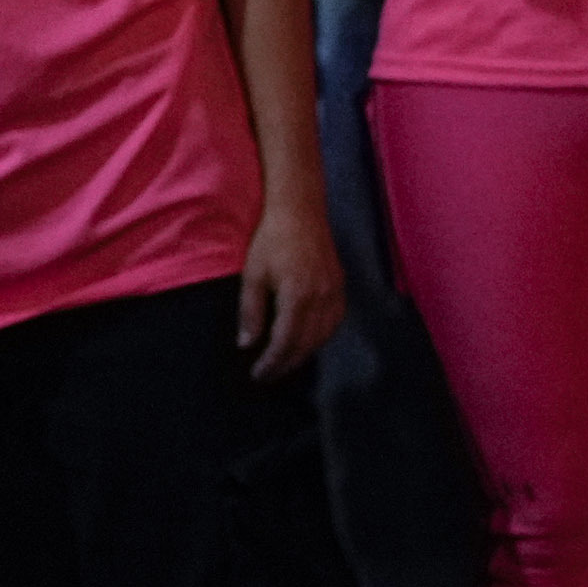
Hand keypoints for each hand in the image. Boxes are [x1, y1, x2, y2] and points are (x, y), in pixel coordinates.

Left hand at [237, 202, 343, 378]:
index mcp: (298, 296)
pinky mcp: (340, 285)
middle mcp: (321, 297)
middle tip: (268, 375)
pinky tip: (309, 340)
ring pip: (325, 335)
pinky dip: (322, 336)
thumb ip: (251, 312)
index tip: (258, 374)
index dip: (272, 362)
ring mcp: (334, 291)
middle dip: (287, 363)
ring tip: (286, 362)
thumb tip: (247, 344)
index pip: (286, 341)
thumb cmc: (271, 241)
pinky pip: (335, 320)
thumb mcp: (253, 276)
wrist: (300, 211)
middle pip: (307, 343)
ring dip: (305, 353)